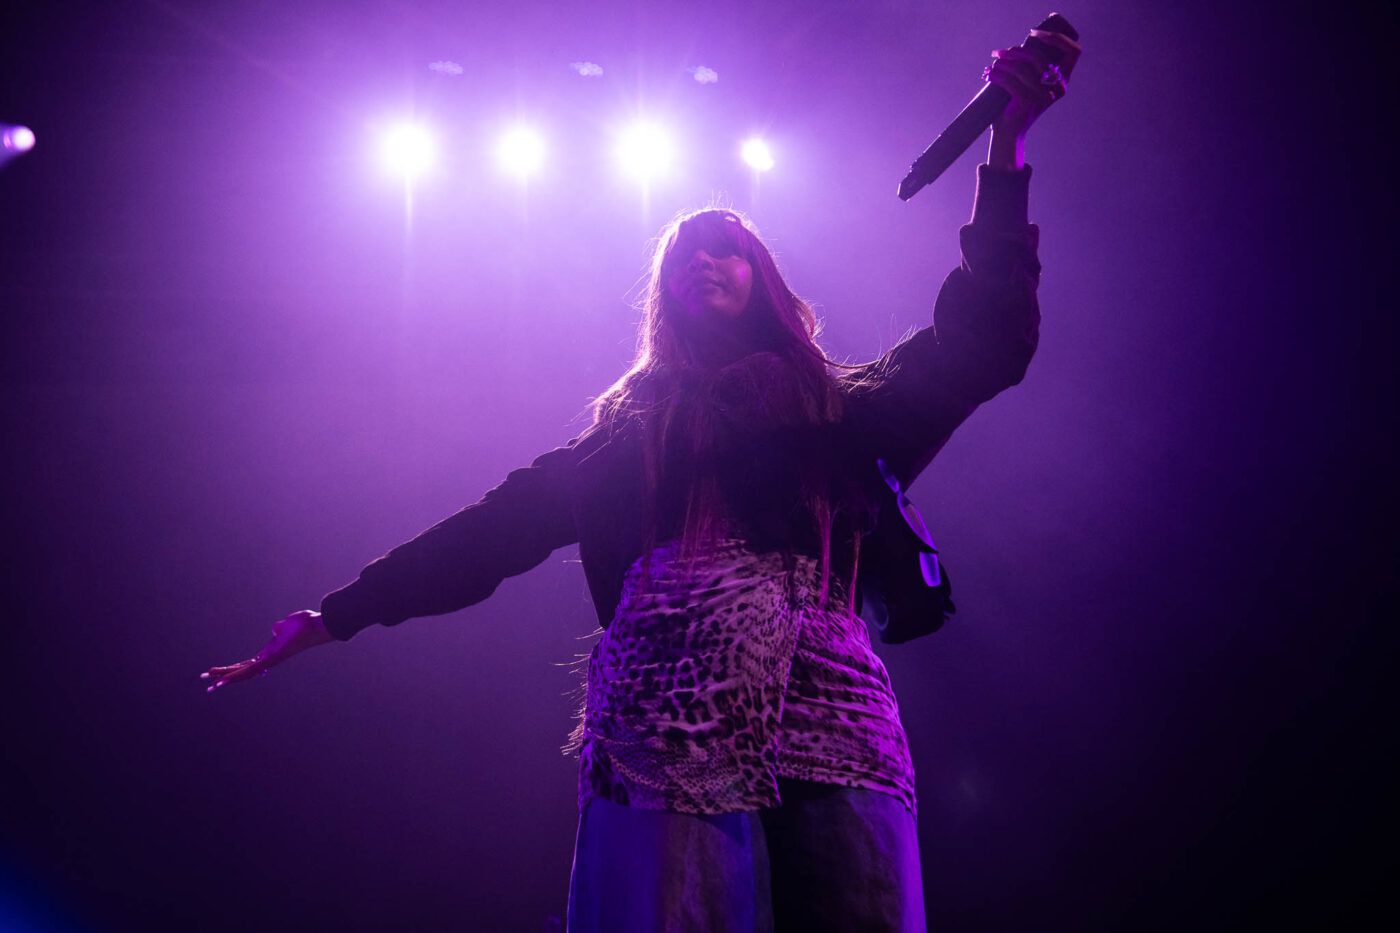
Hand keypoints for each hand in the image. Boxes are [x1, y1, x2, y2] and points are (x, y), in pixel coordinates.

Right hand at [201, 609, 335, 693]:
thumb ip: (278, 628)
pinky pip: (249, 670)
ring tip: (210, 687)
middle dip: (225, 678)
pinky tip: (222, 682)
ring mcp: (269, 661)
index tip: (223, 676)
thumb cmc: (303, 625)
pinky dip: (234, 677)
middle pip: (242, 671)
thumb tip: (277, 628)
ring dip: (225, 679)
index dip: (235, 669)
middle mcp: (268, 660)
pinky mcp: (270, 660)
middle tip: (209, 686)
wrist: (315, 626)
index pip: (248, 664)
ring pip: (243, 674)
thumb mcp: (285, 626)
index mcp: (270, 653)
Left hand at [983, 31, 1080, 138]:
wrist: (1008, 133)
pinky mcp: (1029, 102)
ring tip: (992, 66)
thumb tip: (1019, 46)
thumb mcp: (1030, 82)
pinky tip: (989, 75)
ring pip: (1021, 69)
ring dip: (1002, 64)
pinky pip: (1010, 81)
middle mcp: (1058, 88)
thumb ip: (1032, 66)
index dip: (1057, 38)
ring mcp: (1044, 96)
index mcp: (1063, 80)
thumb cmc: (1017, 103)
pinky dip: (997, 75)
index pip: (1074, 51)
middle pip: (1039, 57)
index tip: (1035, 33)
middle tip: (999, 53)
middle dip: (1016, 51)